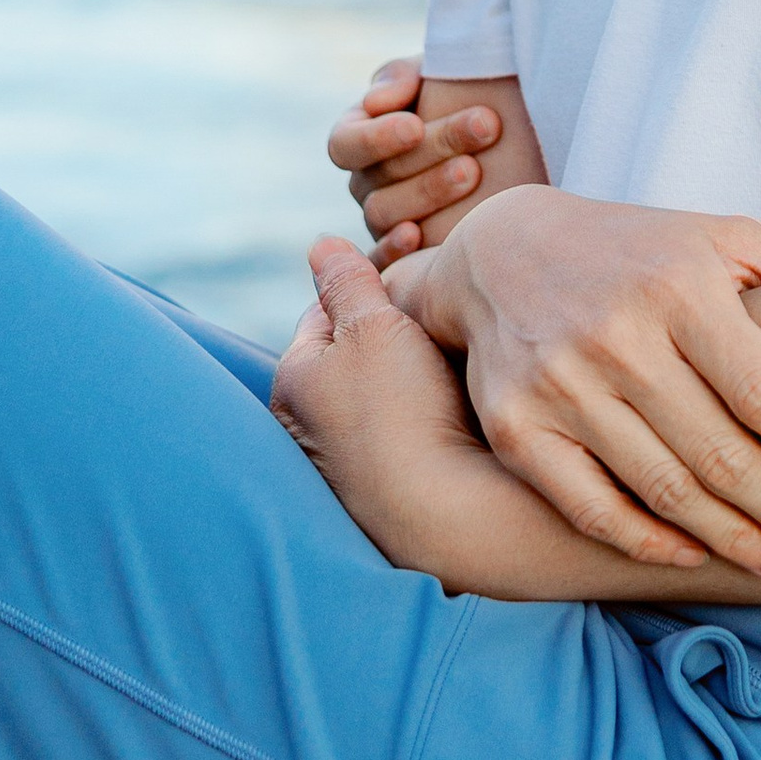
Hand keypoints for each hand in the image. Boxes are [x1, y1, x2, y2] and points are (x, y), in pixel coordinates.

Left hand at [273, 236, 486, 567]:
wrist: (449, 515)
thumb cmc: (403, 414)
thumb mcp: (372, 327)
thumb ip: (348, 281)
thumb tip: (320, 245)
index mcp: (293, 381)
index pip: (328, 306)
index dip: (373, 276)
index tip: (417, 260)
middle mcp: (311, 424)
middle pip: (358, 345)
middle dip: (397, 317)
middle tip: (439, 302)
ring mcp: (351, 459)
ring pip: (389, 382)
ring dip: (420, 359)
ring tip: (458, 343)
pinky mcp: (391, 483)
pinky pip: (414, 419)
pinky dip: (436, 399)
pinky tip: (467, 391)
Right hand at [328, 59, 535, 262]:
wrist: (514, 137)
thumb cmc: (468, 96)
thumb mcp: (438, 74)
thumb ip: (402, 75)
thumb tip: (375, 102)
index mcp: (360, 138)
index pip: (345, 144)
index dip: (375, 137)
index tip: (415, 125)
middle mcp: (366, 183)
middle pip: (378, 177)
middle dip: (434, 149)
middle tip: (484, 127)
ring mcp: (383, 222)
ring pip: (385, 215)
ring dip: (430, 191)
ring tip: (476, 171)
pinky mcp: (404, 257)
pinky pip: (384, 264)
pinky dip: (398, 252)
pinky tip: (424, 238)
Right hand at [388, 186, 760, 577]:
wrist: (500, 250)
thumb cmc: (634, 250)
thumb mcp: (715, 234)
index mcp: (678, 287)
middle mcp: (618, 336)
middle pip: (719, 453)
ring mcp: (560, 385)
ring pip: (663, 489)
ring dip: (729, 539)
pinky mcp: (515, 426)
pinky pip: (590, 506)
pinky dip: (644, 543)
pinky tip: (691, 557)